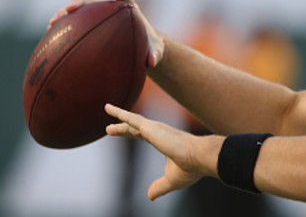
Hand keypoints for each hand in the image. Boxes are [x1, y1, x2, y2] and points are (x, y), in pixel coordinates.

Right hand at [47, 0, 164, 67]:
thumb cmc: (148, 46)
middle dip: (81, 1)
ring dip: (65, 13)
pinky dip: (63, 28)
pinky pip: (74, 24)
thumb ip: (156, 54)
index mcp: (129, 10)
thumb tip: (151, 61)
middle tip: (70, 7)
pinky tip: (50, 37)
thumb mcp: (156, 51)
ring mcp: (97, 16)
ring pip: (79, 10)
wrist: (139, 47)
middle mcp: (110, 9)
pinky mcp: (88, 25)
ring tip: (52, 22)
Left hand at [105, 103, 219, 199]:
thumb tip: (150, 196)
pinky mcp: (150, 128)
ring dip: (119, 115)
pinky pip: (131, 119)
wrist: (199, 158)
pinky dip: (120, 113)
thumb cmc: (190, 168)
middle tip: (109, 128)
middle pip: (135, 127)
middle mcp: (158, 131)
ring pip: (132, 120)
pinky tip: (110, 110)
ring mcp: (154, 128)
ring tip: (107, 108)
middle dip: (123, 127)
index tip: (122, 132)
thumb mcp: (171, 181)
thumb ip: (159, 187)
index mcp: (163, 141)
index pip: (143, 135)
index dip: (132, 133)